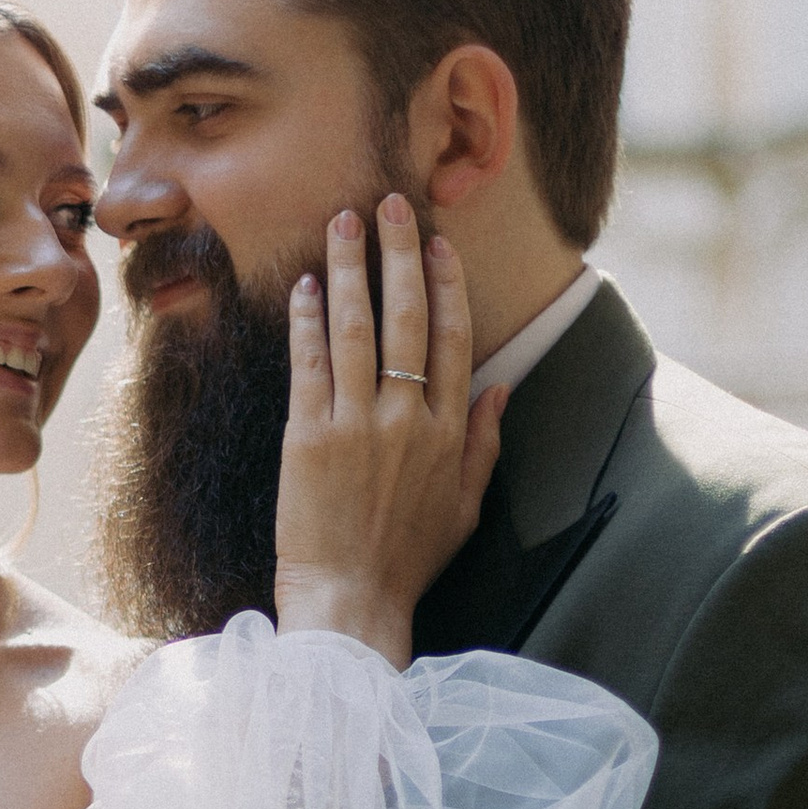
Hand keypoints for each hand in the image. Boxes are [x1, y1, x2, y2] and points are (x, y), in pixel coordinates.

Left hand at [273, 198, 502, 666]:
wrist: (349, 605)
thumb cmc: (406, 563)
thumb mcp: (465, 508)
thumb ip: (486, 444)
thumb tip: (503, 386)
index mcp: (451, 432)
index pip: (456, 337)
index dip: (447, 284)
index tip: (438, 244)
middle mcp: (409, 418)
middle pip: (410, 316)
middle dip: (401, 253)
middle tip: (391, 204)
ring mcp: (357, 424)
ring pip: (357, 326)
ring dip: (350, 267)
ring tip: (342, 222)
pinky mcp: (307, 436)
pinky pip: (309, 362)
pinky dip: (307, 319)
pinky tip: (304, 285)